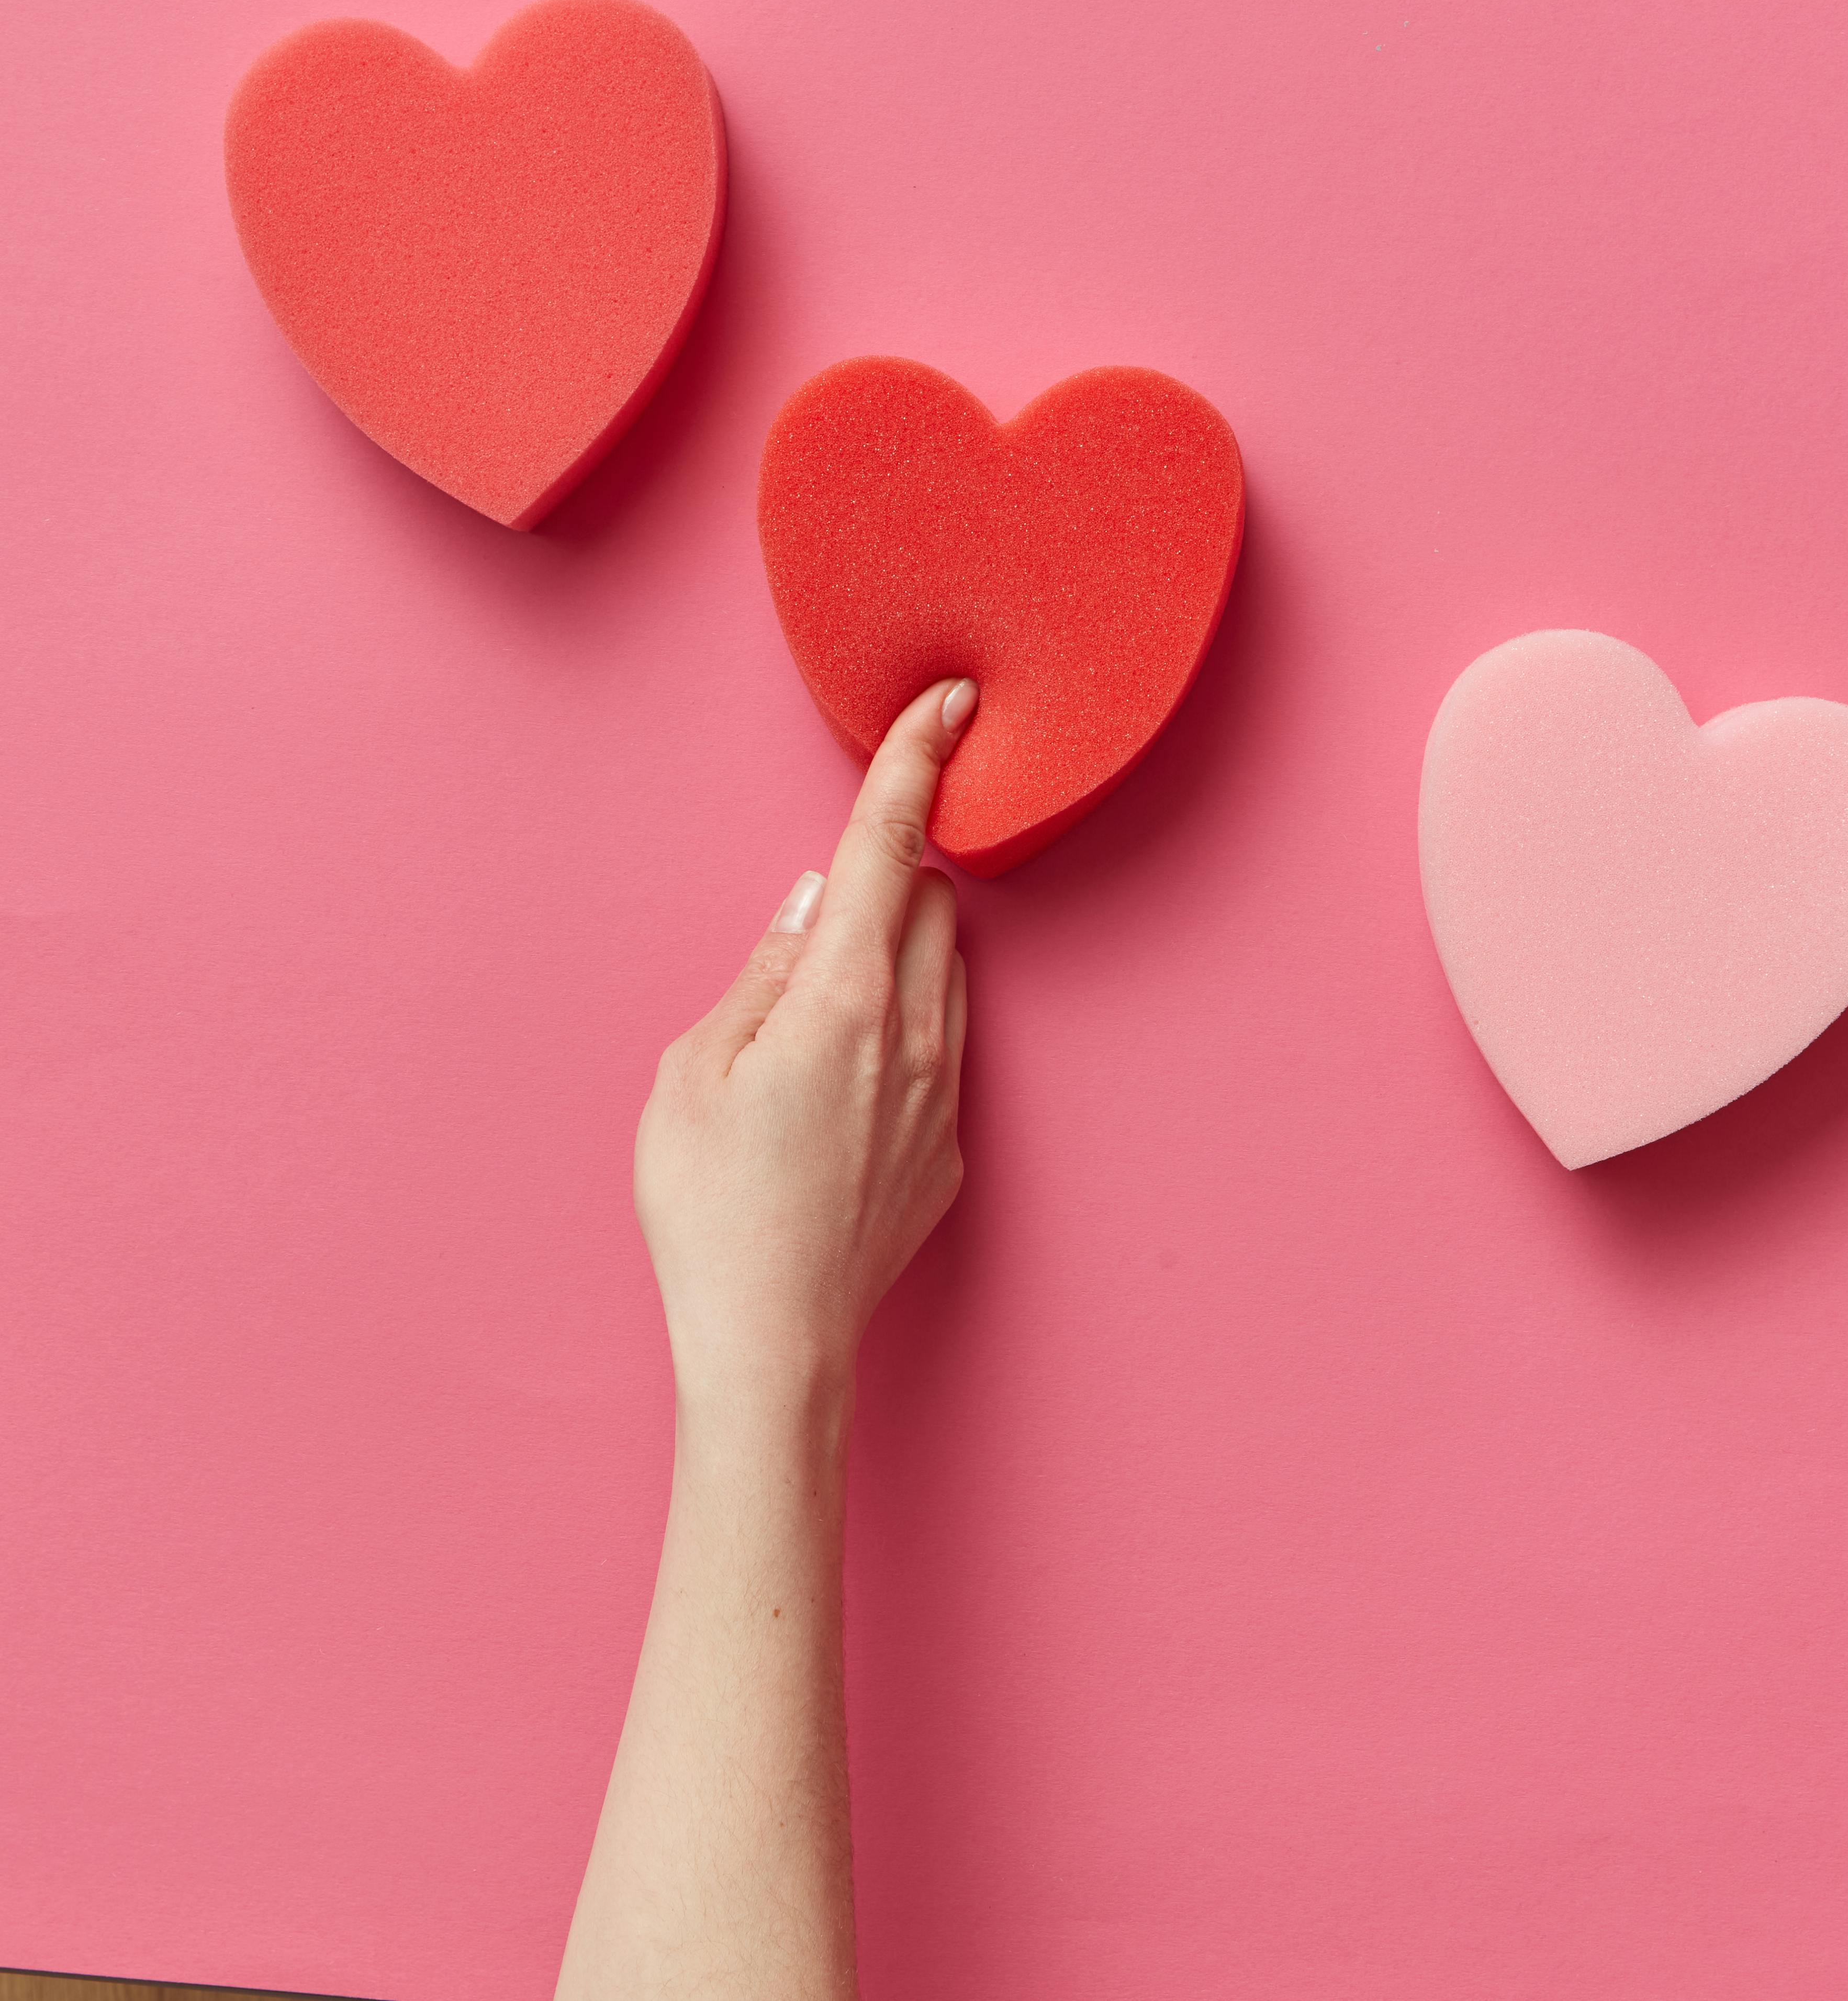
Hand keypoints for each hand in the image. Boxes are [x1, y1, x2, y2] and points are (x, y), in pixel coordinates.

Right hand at [635, 677, 977, 1404]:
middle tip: (826, 908)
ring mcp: (943, 1095)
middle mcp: (914, 1033)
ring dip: (902, 954)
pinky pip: (943, 1051)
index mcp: (843, 997)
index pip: (890, 845)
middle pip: (931, 901)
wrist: (774, 1347)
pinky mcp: (952, 1152)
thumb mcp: (695, 1070)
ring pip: (947, 973)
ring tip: (823, 1010)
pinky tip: (840, 1088)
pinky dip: (905, 1030)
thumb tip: (813, 903)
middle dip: (892, 874)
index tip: (950, 701)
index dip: (917, 760)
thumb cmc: (709, 1208)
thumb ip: (764, 970)